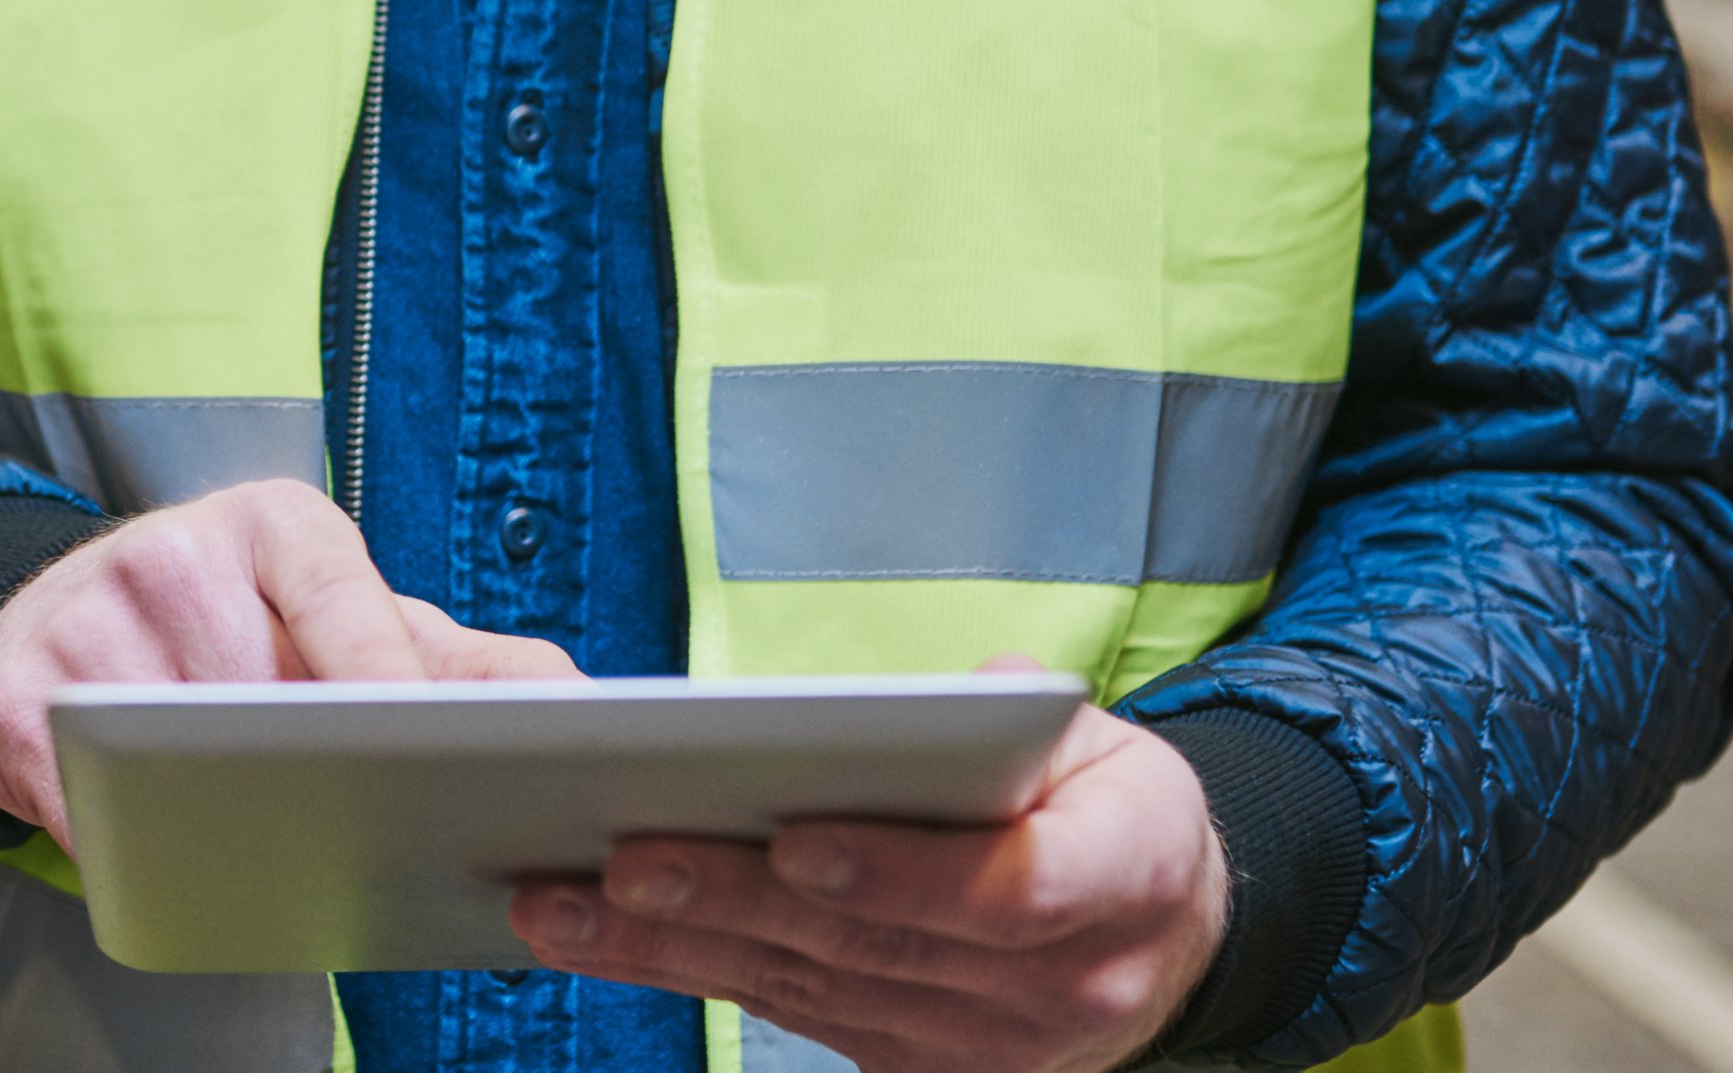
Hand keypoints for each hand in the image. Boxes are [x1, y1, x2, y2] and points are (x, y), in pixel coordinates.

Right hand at [0, 478, 579, 839]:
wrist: (52, 622)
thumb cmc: (231, 628)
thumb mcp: (343, 615)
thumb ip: (458, 661)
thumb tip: (573, 708)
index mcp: (273, 524)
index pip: (341, 590)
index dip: (384, 672)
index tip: (424, 743)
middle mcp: (173, 552)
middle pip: (257, 689)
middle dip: (306, 768)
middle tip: (363, 830)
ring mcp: (83, 619)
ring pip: (171, 754)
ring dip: (219, 817)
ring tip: (260, 845)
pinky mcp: (9, 693)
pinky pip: (84, 798)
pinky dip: (130, 844)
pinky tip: (160, 851)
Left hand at [508, 673, 1226, 1072]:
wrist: (1165, 935)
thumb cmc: (1114, 813)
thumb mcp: (1109, 744)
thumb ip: (1036, 717)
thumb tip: (975, 696)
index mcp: (1126, 879)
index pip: (1009, 890)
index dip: (899, 870)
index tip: (795, 840)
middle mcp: (1064, 985)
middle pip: (879, 947)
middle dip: (737, 902)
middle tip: (622, 859)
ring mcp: (993, 1045)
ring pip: (816, 993)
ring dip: (681, 951)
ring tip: (567, 905)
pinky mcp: (927, 1067)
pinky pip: (801, 1019)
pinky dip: (700, 975)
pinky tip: (613, 941)